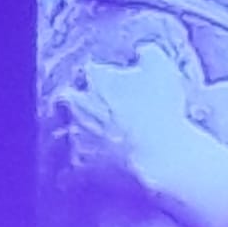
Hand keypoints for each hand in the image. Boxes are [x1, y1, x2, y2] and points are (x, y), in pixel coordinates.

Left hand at [50, 41, 189, 180]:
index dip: (102, 79)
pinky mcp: (82, 169)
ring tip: (88, 143)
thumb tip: (142, 50)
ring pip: (64, 135)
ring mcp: (78, 138)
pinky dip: (72, 175)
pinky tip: (79, 177)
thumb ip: (149, 53)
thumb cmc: (163, 110)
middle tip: (93, 112)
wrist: (161, 156)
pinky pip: (69, 173)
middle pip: (69, 102)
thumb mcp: (162, 70)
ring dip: (73, 137)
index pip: (91, 73)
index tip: (112, 86)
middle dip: (77, 106)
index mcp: (96, 80)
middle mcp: (79, 107)